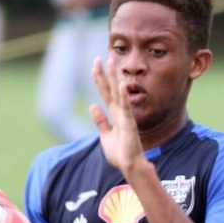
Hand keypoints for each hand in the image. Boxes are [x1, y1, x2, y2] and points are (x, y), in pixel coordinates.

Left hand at [89, 56, 146, 174]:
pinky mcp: (129, 124)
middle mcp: (120, 112)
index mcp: (114, 114)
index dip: (99, 79)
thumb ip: (100, 121)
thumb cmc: (120, 154)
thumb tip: (93, 106)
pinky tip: (120, 84)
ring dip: (114, 78)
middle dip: (105, 73)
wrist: (130, 166)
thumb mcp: (105, 135)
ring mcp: (125, 117)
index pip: (105, 93)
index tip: (94, 65)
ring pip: (118, 94)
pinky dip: (123, 96)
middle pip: (110, 89)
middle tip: (100, 57)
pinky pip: (126, 108)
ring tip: (110, 63)